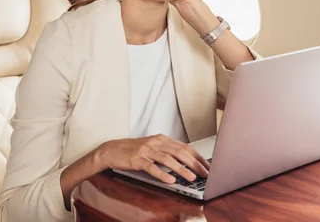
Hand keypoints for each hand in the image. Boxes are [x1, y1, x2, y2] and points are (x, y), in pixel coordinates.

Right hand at [94, 134, 210, 183]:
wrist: (112, 150)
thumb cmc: (134, 151)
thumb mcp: (153, 148)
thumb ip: (167, 153)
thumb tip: (186, 163)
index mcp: (162, 139)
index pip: (184, 147)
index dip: (197, 157)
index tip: (208, 166)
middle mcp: (156, 142)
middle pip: (179, 152)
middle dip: (194, 164)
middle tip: (204, 173)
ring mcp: (146, 150)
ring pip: (167, 159)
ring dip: (181, 169)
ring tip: (191, 178)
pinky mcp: (137, 159)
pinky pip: (151, 167)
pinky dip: (162, 174)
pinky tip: (169, 180)